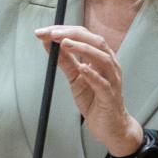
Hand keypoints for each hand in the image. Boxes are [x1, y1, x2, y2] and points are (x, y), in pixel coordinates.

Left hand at [35, 25, 142, 157]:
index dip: (65, 30)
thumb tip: (49, 45)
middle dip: (73, 34)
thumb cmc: (95, 100)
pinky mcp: (110, 97)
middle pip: (96, 41)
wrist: (110, 127)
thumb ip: (66, 61)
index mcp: (101, 57)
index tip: (46, 31)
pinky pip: (103, 84)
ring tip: (65, 44)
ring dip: (82, 49)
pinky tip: (83, 68)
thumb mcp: (75, 78)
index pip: (85, 36)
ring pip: (102, 58)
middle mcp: (109, 65)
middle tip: (53, 33)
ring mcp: (112, 80)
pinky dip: (93, 74)